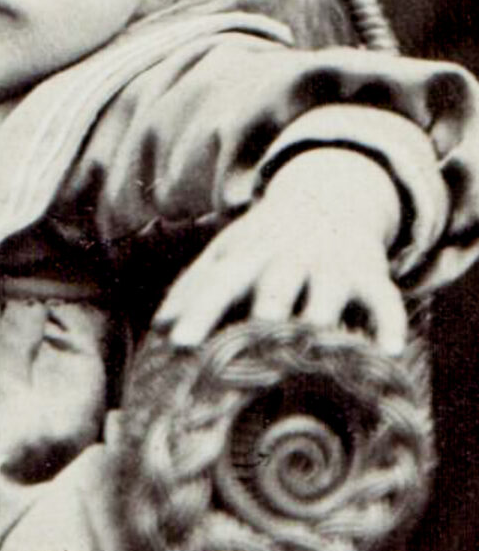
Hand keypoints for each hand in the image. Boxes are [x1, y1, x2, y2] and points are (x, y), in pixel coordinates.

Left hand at [155, 148, 408, 354]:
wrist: (332, 197)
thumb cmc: (265, 244)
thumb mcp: (228, 255)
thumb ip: (194, 288)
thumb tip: (160, 327)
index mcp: (248, 257)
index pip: (219, 285)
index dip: (199, 313)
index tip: (179, 343)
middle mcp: (290, 259)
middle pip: (275, 286)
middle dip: (267, 306)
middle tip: (257, 333)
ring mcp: (332, 267)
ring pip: (327, 294)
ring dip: (321, 316)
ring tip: (316, 345)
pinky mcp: (370, 277)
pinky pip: (384, 301)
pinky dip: (389, 325)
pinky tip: (387, 352)